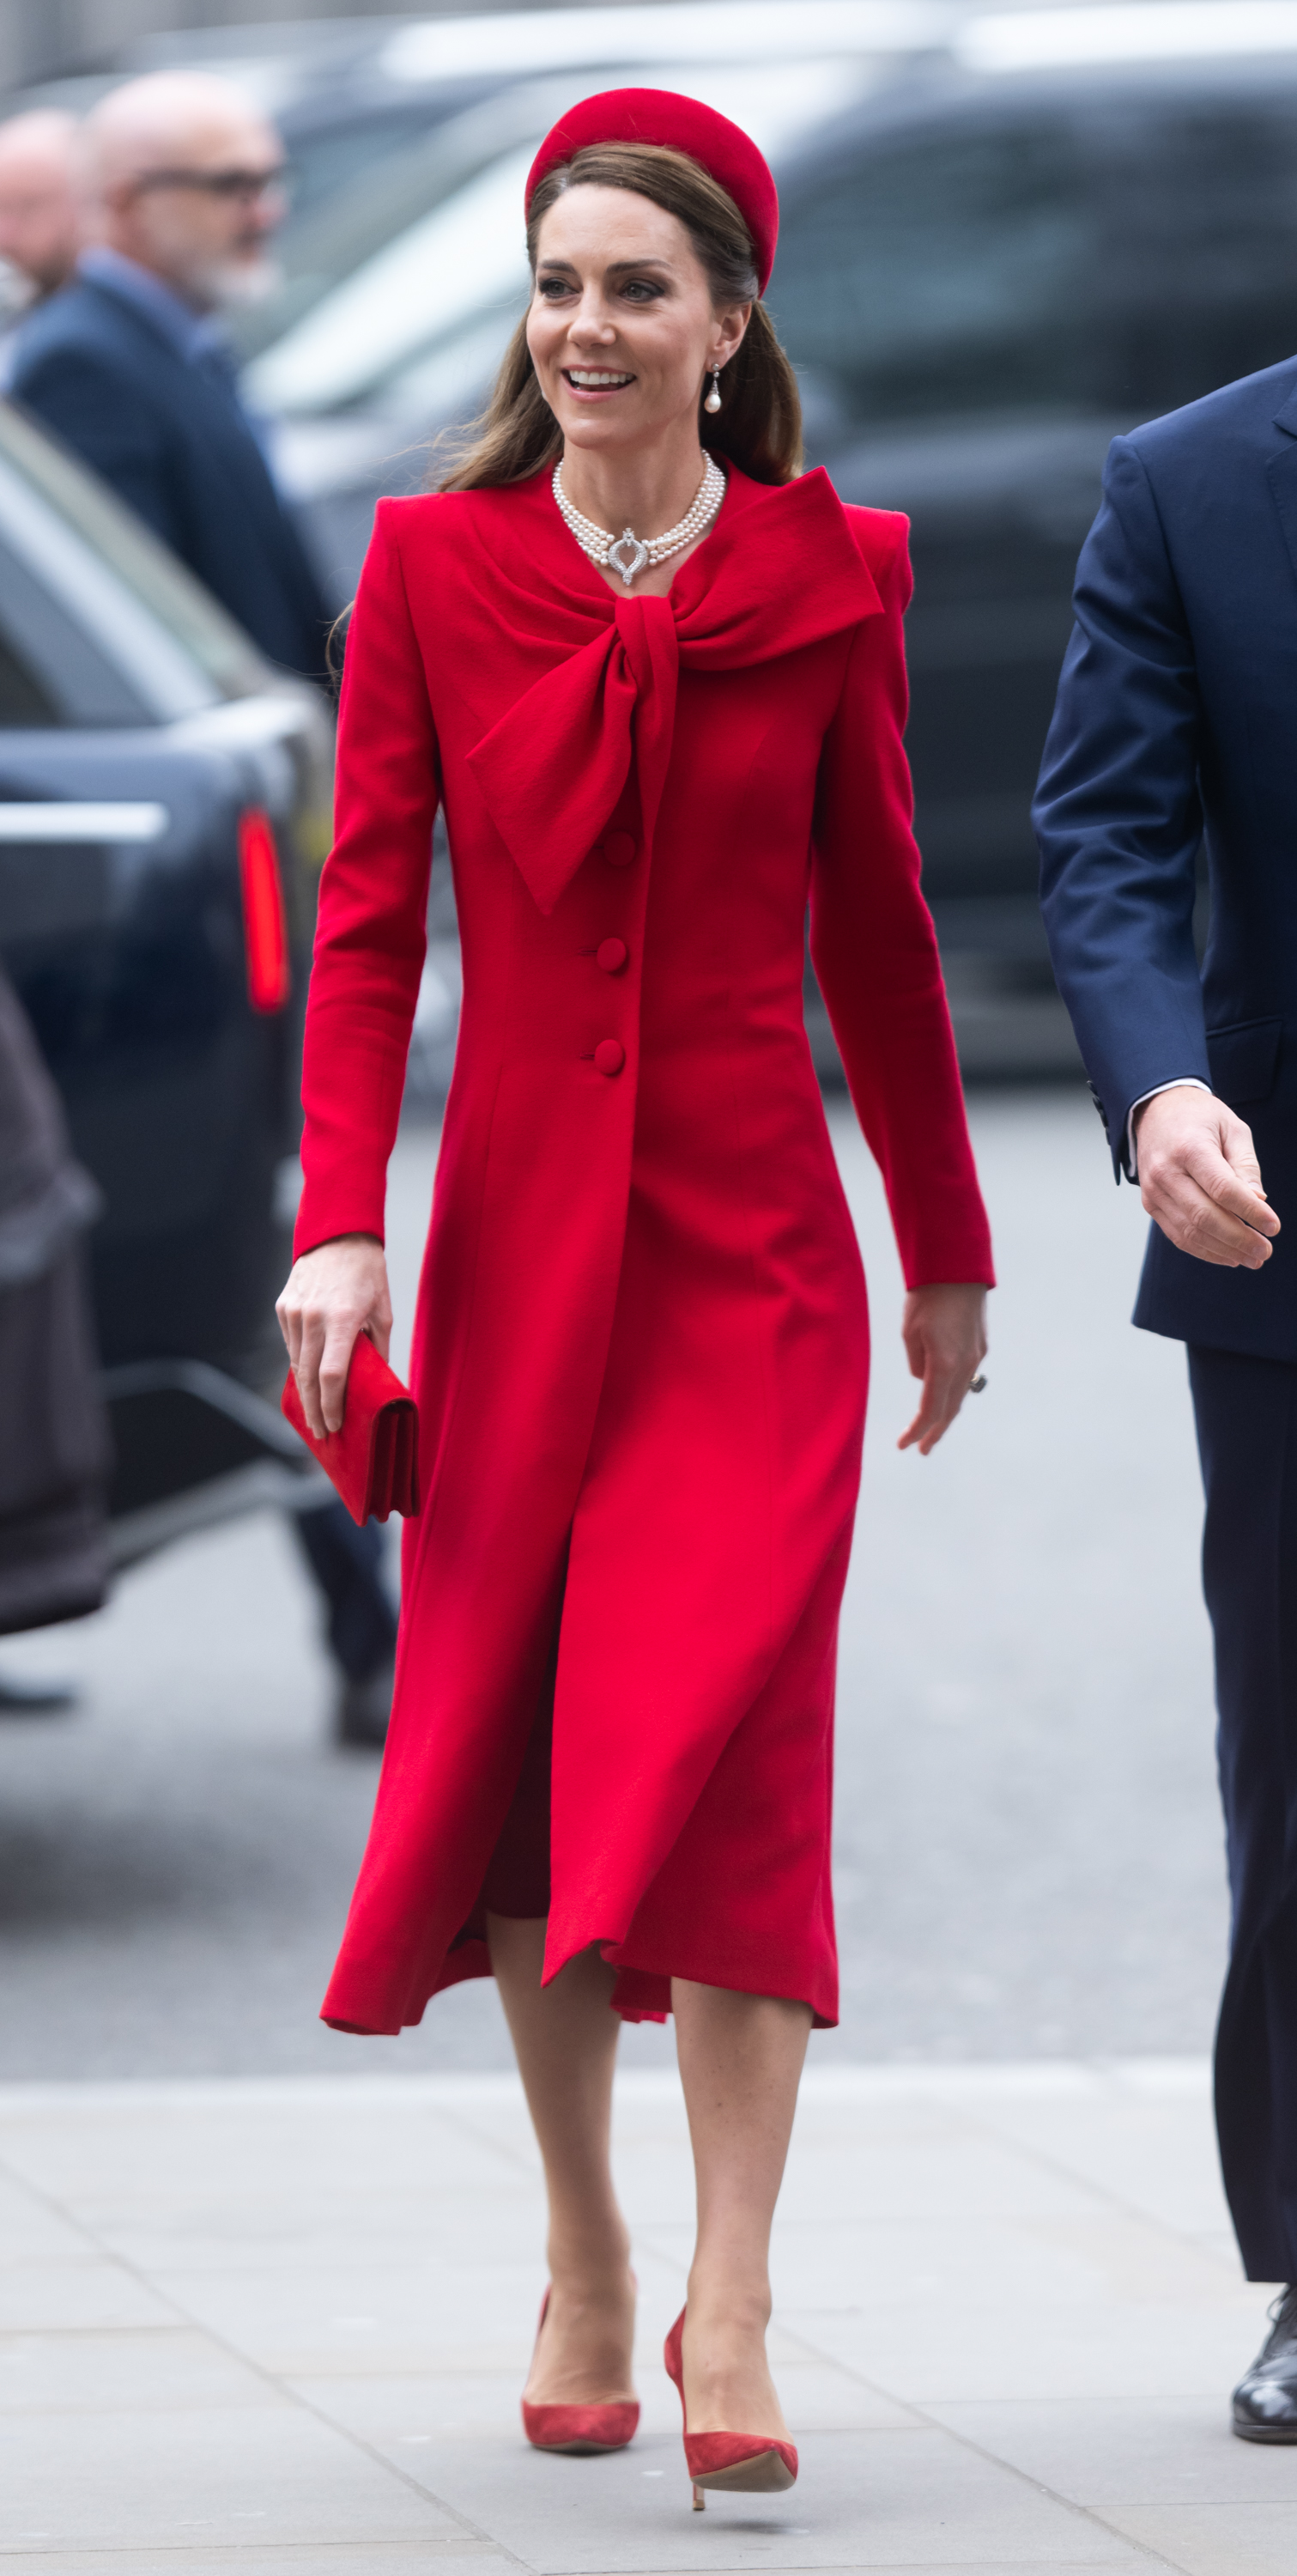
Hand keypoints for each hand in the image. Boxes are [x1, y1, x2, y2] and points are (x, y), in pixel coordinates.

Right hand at [276, 1234, 391, 1438]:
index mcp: (341, 1319)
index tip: (337, 1424)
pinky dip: (299, 1364)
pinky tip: (307, 1381)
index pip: (331, 1376)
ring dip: (304, 1392)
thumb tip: (375, 1383)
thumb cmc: (368, 1274)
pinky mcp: (283, 1307)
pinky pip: (291, 1345)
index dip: (332, 1405)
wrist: (337, 1234)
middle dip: (314, 1410)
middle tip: (322, 1434)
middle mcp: (312, 1317)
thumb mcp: (383, 1311)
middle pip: (307, 1378)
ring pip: (295, 1364)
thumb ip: (377, 1349)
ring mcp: (293, 1312)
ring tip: (315, 1415)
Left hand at [898, 1282, 987, 1456]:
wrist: (957, 1270)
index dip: (917, 1431)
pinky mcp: (981, 1346)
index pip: (929, 1410)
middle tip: (923, 1450)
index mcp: (944, 1365)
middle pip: (950, 1409)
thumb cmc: (927, 1299)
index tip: (904, 1445)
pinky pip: (966, 1377)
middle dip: (935, 1432)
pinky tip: (945, 1395)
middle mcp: (965, 1366)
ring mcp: (976, 1357)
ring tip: (933, 1429)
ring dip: (946, 1413)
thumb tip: (926, 1380)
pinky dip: (954, 1392)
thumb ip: (917, 1364)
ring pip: (961, 1395)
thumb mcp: (910, 1334)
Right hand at [1133, 1087, 1278, 1269]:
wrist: (1155, 1111)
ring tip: (1252, 1258)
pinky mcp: (1150, 1204)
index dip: (1250, 1211)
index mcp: (1189, 1147)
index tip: (1273, 1227)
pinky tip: (1228, 1256)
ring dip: (1224, 1250)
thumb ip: (1246, 1164)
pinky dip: (1205, 1250)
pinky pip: (1178, 1235)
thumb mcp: (1232, 1128)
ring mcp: (1154, 1191)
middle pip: (1205, 1216)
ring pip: (1190, 1232)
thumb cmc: (1199, 1118)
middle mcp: (1166, 1171)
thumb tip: (1258, 1200)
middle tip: (1265, 1250)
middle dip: (1239, 1239)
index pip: (1222, 1188)